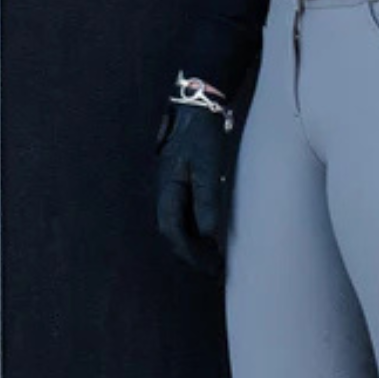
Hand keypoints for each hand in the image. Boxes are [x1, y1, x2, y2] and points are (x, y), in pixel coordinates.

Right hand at [154, 94, 237, 276]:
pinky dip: (194, 229)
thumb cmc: (202, 135)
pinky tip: (209, 235)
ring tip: (213, 258)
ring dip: (192, 243)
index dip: (188, 253)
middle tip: (214, 270)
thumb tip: (208, 234)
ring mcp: (170, 186)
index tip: (208, 268)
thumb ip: (207, 199)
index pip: (172, 231)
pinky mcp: (179, 182)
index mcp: (168, 189)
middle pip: (172, 232)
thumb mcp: (208, 167)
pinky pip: (182, 213)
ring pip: (176, 224)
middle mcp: (164, 191)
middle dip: (191, 254)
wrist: (197, 107)